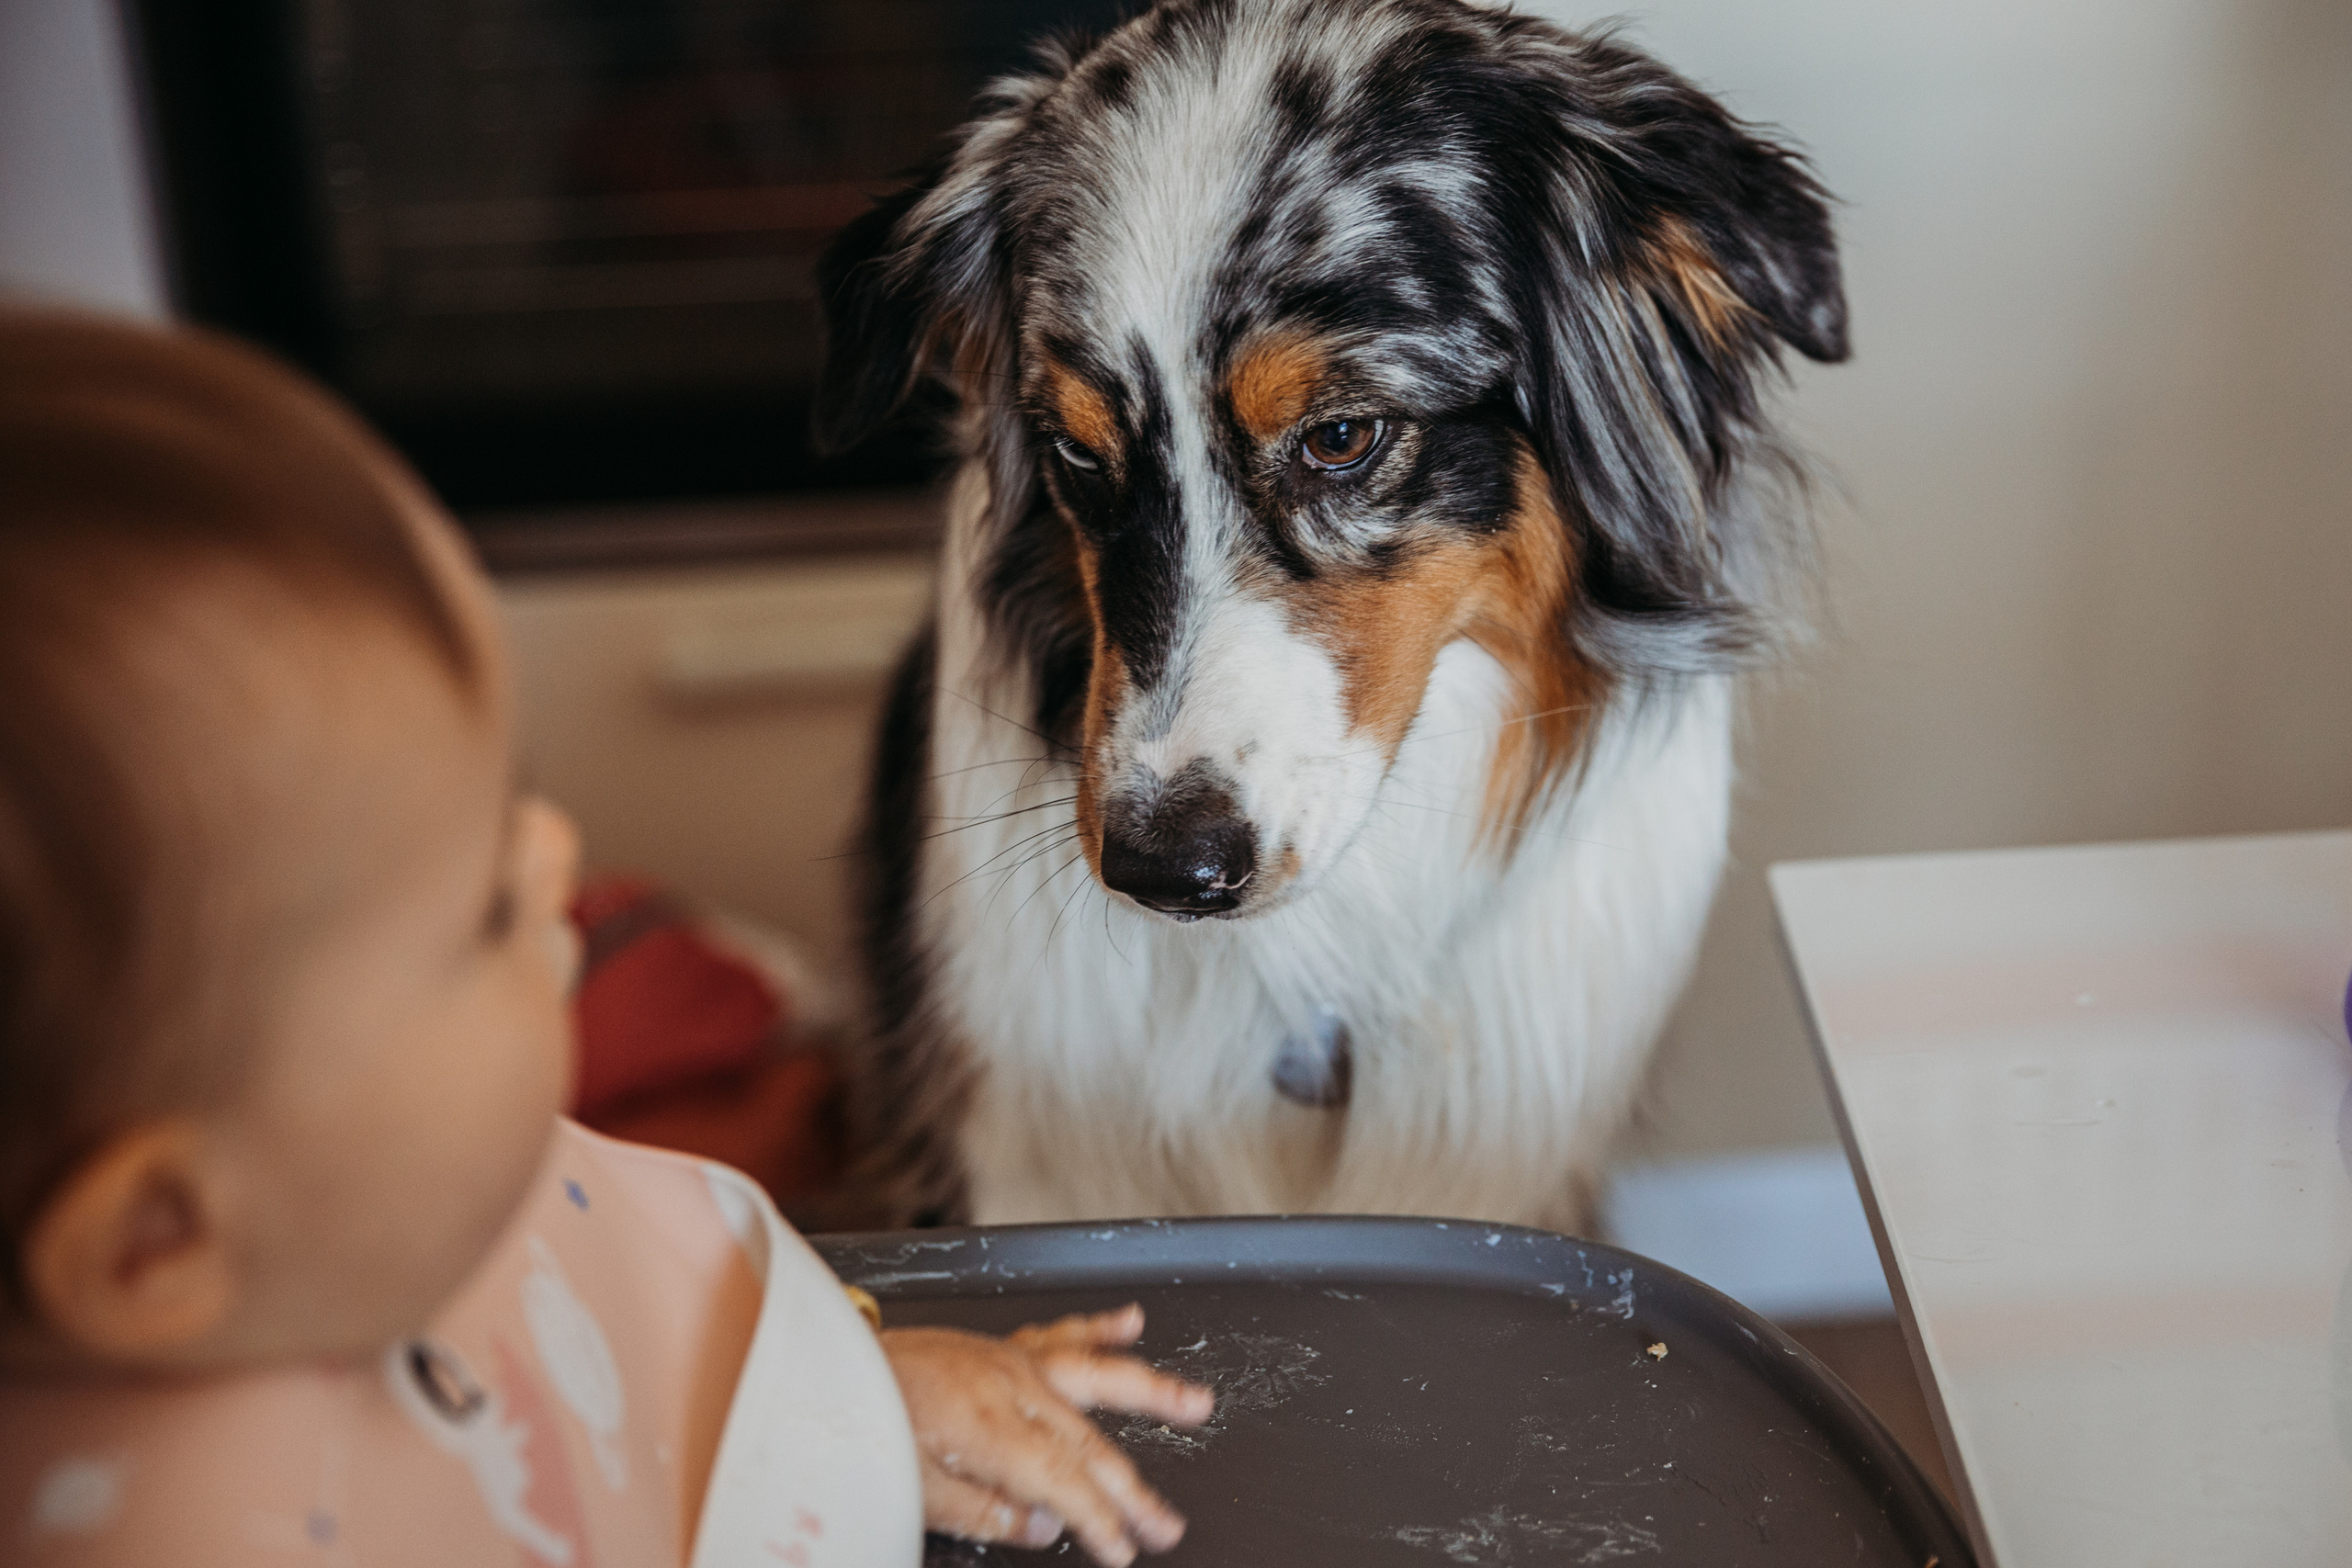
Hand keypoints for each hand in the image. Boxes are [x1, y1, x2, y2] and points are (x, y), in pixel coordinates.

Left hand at [879, 1304, 1214, 1565]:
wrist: (828, 1367)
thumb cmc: (863, 1427)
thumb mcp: (911, 1493)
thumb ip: (983, 1513)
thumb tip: (1044, 1528)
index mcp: (987, 1427)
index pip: (1064, 1482)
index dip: (1101, 1520)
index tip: (1126, 1550)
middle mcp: (1009, 1386)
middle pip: (1089, 1442)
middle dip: (1133, 1488)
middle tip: (1168, 1523)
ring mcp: (1009, 1360)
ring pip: (1094, 1375)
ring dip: (1150, 1390)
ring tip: (1197, 1403)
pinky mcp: (1000, 1347)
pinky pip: (1060, 1333)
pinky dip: (1100, 1326)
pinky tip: (1132, 1322)